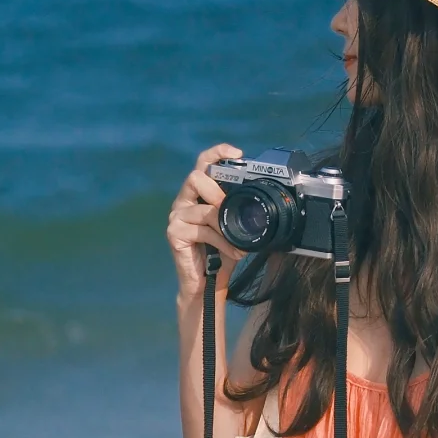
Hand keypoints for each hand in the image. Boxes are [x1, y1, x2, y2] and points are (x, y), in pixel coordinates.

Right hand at [167, 144, 249, 300]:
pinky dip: (221, 241)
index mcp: (198, 194)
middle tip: (231, 208)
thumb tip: (264, 201)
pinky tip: (232, 251)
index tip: (237, 153)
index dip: (217, 153)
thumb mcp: (234, 228)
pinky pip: (201, 230)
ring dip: (224, 224)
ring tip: (239, 241)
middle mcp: (184, 201)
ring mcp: (176, 216)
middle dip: (217, 191)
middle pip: (195, 177)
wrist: (207, 283)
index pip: (203, 165)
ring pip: (202, 208)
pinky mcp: (173, 233)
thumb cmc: (221, 254)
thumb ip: (240, 211)